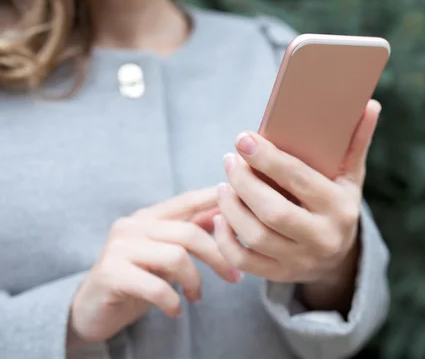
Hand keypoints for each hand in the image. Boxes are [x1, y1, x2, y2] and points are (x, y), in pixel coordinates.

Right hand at [68, 188, 242, 347]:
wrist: (92, 309)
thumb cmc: (137, 279)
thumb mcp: (167, 253)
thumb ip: (192, 233)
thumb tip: (229, 214)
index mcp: (149, 216)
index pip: (189, 200)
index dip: (218, 200)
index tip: (246, 208)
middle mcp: (133, 225)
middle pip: (190, 232)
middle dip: (218, 256)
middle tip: (235, 277)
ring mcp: (119, 248)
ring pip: (176, 256)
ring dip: (195, 281)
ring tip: (197, 297)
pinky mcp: (111, 273)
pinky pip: (155, 285)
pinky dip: (172, 300)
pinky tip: (177, 310)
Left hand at [214, 100, 380, 310]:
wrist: (338, 256)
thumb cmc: (338, 203)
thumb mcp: (351, 176)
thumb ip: (356, 141)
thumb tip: (370, 104)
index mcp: (340, 208)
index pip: (300, 180)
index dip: (268, 159)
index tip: (243, 139)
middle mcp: (323, 237)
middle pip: (273, 211)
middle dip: (245, 183)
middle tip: (230, 160)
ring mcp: (301, 260)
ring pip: (256, 236)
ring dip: (232, 208)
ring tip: (224, 184)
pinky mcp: (281, 275)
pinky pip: (245, 261)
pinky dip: (226, 240)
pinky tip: (221, 217)